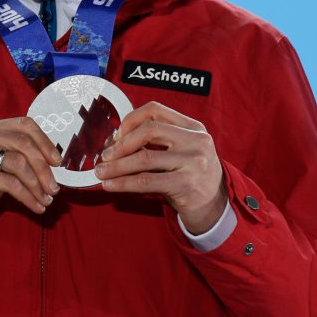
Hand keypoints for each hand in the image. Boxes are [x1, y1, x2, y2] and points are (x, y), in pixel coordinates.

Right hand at [0, 117, 61, 230]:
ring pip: (18, 163)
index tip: (57, 161)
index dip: (44, 141)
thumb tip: (52, 162)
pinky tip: (35, 206)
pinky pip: (9, 183)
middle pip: (23, 143)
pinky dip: (28, 196)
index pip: (23, 124)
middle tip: (54, 187)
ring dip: (37, 184)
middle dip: (44, 167)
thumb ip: (18, 155)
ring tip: (46, 199)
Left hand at [94, 101, 226, 233]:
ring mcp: (193, 162)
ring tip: (101, 172)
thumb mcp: (183, 150)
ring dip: (116, 166)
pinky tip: (110, 185)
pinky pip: (146, 181)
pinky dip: (123, 183)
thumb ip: (158, 141)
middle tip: (106, 156)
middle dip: (121, 144)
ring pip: (144, 158)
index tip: (117, 135)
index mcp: (193, 127)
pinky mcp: (186, 184)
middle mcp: (196, 141)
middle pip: (148, 131)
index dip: (131, 120)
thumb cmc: (191, 175)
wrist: (214, 205)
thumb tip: (115, 141)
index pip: (155, 111)